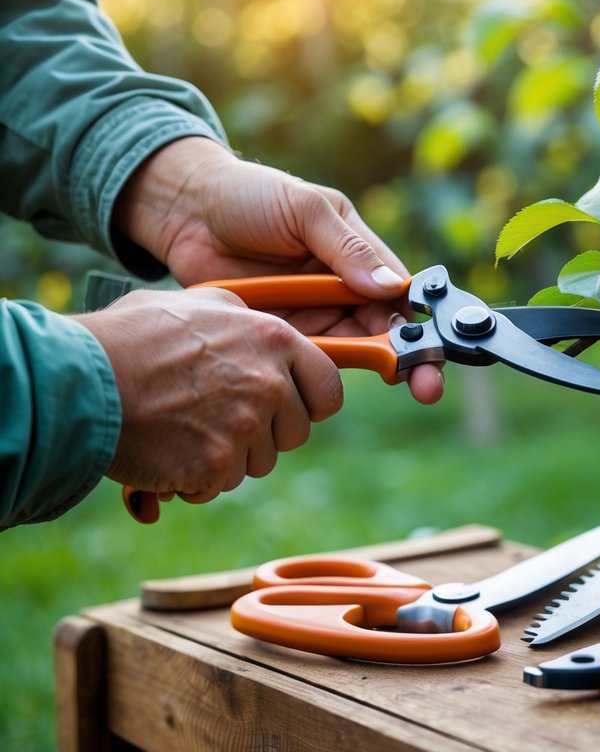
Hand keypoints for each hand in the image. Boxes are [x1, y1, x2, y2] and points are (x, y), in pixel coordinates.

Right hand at [77, 288, 341, 502]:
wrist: (80, 379)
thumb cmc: (132, 336)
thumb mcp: (198, 303)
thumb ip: (243, 319)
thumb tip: (264, 333)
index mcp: (274, 340)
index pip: (328, 390)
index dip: (309, 404)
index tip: (289, 409)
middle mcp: (269, 384)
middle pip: (294, 433)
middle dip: (264, 434)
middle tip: (220, 420)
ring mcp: (245, 427)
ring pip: (258, 463)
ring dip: (228, 457)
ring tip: (185, 431)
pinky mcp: (216, 465)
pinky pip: (221, 485)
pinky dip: (197, 480)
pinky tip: (170, 454)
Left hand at [113, 136, 442, 402]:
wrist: (183, 209)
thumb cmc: (249, 195)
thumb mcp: (305, 210)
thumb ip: (346, 249)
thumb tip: (392, 289)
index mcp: (360, 252)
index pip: (402, 293)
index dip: (424, 321)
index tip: (437, 346)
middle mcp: (343, 288)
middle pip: (386, 330)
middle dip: (411, 358)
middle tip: (426, 386)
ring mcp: (313, 313)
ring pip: (353, 350)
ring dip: (373, 369)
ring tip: (391, 383)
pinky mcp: (281, 334)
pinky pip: (308, 358)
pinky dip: (321, 371)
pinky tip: (330, 378)